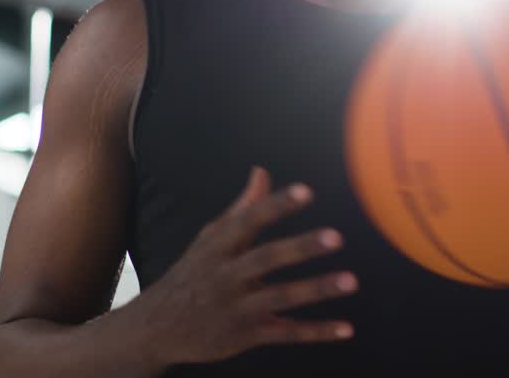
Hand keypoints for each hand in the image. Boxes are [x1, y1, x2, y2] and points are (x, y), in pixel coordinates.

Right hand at [123, 166, 356, 368]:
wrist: (158, 327)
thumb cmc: (193, 274)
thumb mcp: (210, 239)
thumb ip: (241, 208)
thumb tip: (262, 172)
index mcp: (218, 246)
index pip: (248, 220)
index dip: (276, 205)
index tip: (305, 191)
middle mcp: (225, 276)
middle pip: (265, 258)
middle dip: (300, 247)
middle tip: (335, 237)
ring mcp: (236, 308)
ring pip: (280, 297)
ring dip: (315, 289)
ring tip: (351, 280)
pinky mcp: (245, 336)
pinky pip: (284, 334)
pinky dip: (316, 332)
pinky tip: (345, 328)